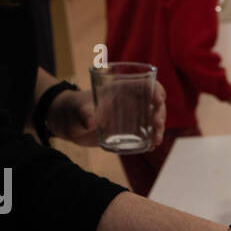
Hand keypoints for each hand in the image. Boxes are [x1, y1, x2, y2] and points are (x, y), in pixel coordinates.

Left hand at [52, 82, 167, 149]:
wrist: (70, 123)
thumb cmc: (74, 109)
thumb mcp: (79, 110)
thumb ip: (85, 114)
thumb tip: (90, 122)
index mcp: (121, 90)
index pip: (145, 84)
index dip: (156, 90)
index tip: (158, 100)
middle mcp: (129, 102)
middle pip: (154, 104)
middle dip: (160, 114)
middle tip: (156, 126)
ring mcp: (130, 117)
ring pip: (152, 120)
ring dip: (159, 129)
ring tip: (156, 141)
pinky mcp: (128, 131)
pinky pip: (145, 134)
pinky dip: (151, 139)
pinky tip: (152, 147)